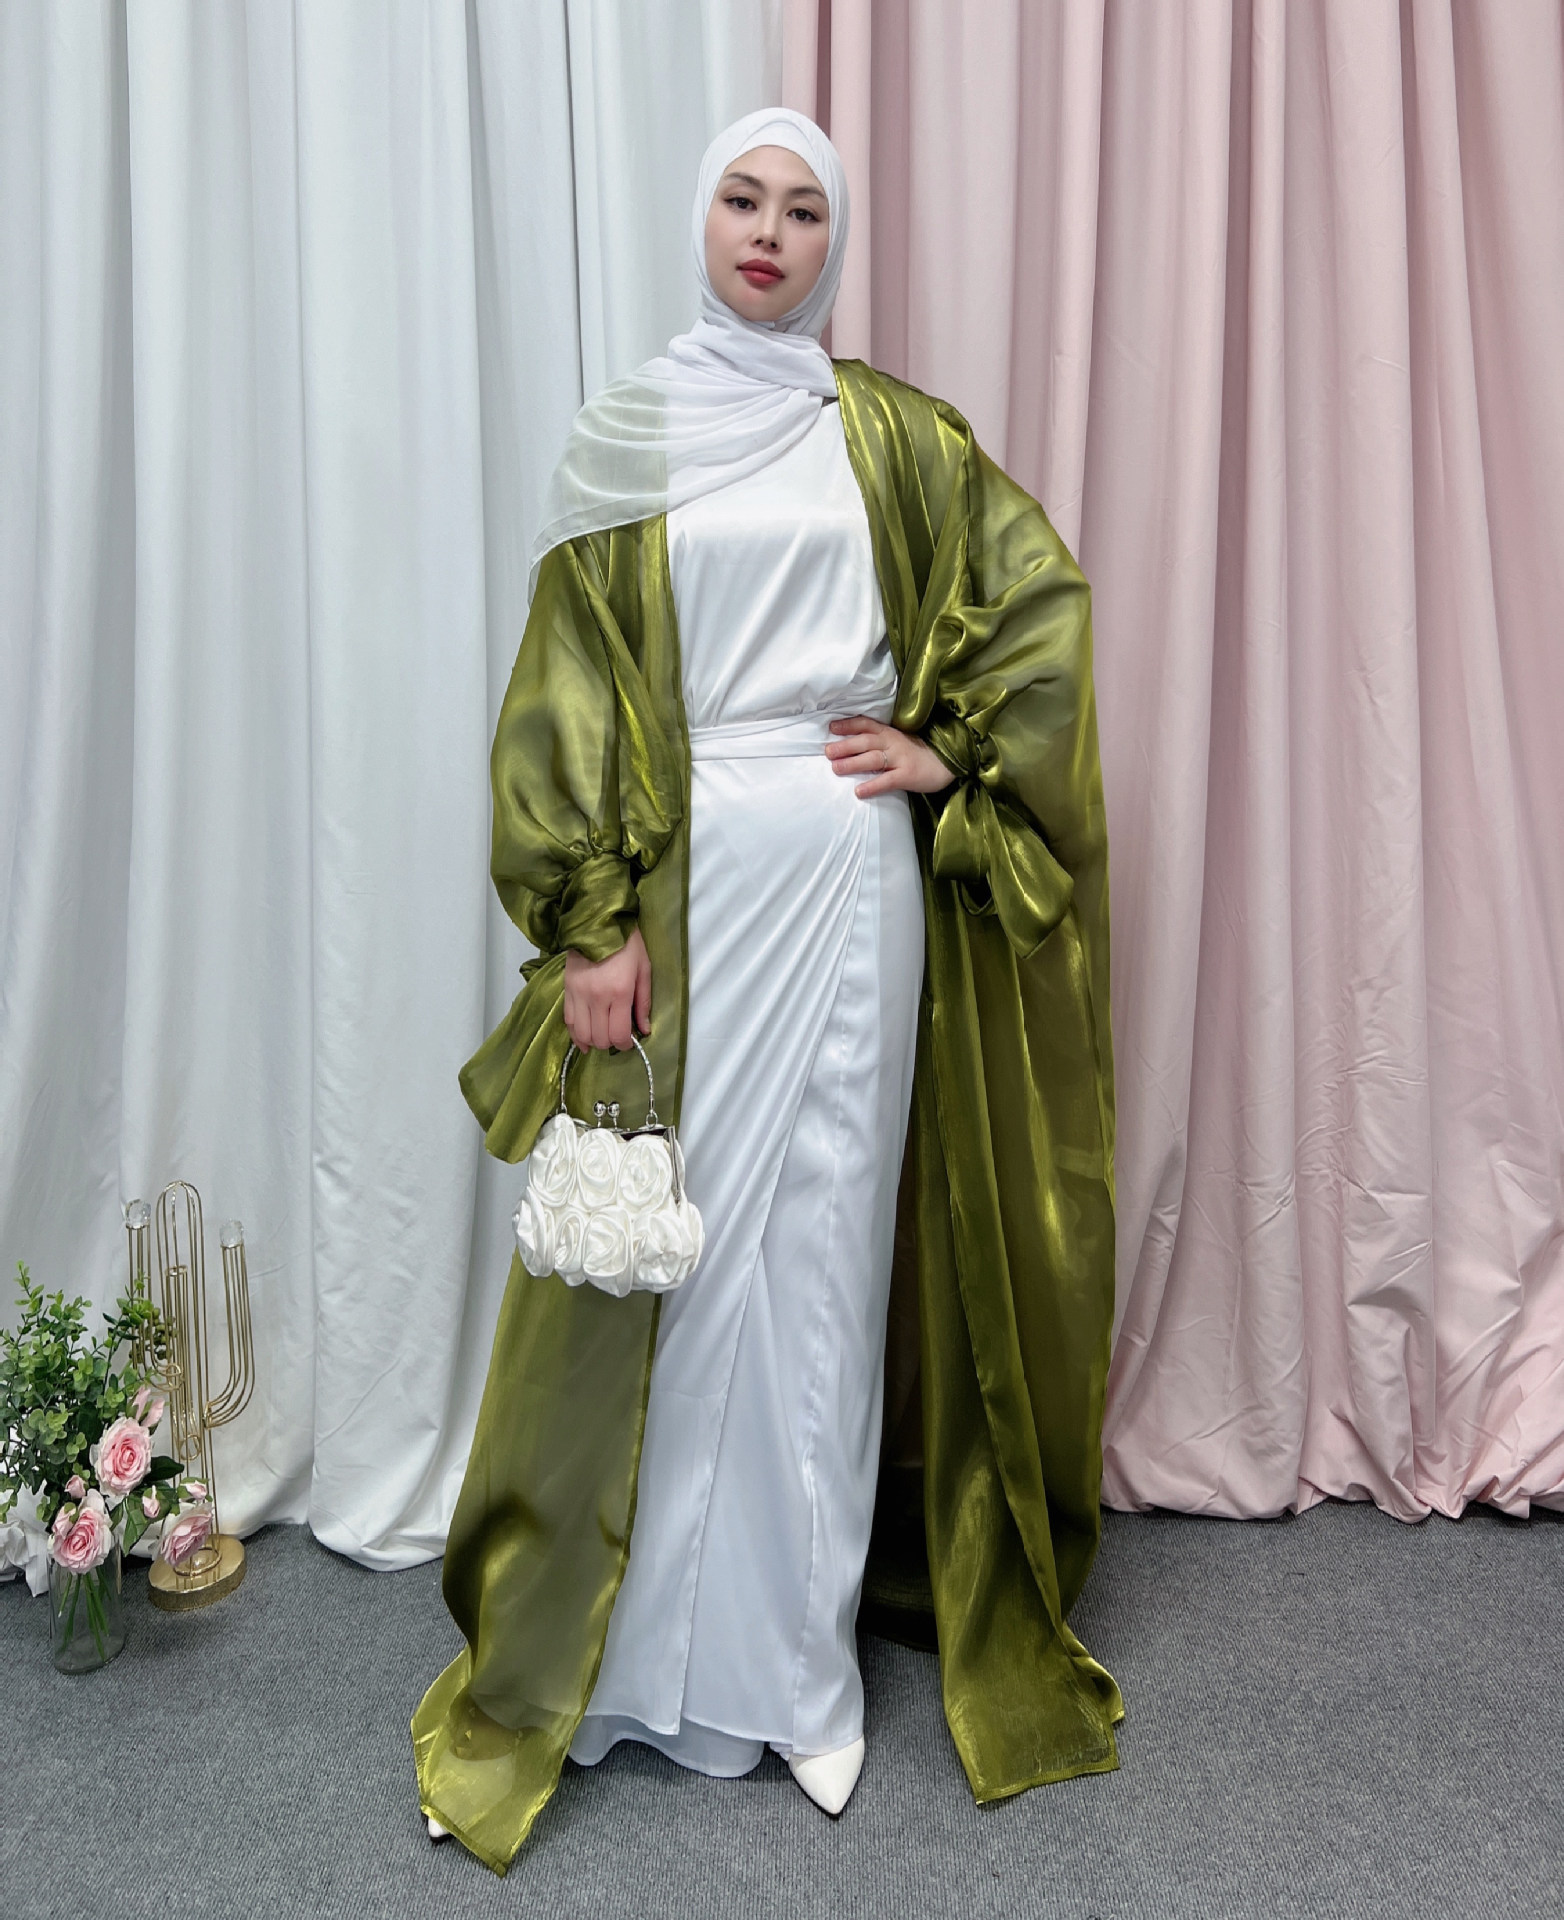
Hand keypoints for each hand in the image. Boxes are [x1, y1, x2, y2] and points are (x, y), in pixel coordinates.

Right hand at [563, 926, 651, 1050]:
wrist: (598, 922)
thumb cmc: (627, 944)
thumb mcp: (644, 970)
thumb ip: (643, 1002)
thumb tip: (644, 1029)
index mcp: (620, 992)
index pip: (619, 1033)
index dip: (625, 1044)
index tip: (629, 1042)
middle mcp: (597, 997)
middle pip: (599, 1038)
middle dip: (610, 1044)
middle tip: (617, 1037)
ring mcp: (579, 994)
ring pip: (582, 1034)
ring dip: (592, 1042)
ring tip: (601, 1038)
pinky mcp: (567, 990)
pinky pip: (568, 1021)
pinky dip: (576, 1034)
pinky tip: (583, 1038)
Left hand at [825, 716, 956, 798]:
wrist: (947, 762)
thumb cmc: (919, 753)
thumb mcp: (899, 741)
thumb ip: (880, 741)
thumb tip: (852, 746)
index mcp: (890, 733)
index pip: (866, 725)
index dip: (848, 725)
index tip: (832, 727)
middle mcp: (893, 743)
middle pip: (865, 742)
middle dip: (845, 746)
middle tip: (827, 752)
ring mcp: (901, 759)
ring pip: (872, 759)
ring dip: (852, 763)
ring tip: (836, 768)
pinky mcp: (907, 775)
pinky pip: (887, 781)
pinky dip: (872, 786)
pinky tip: (859, 791)